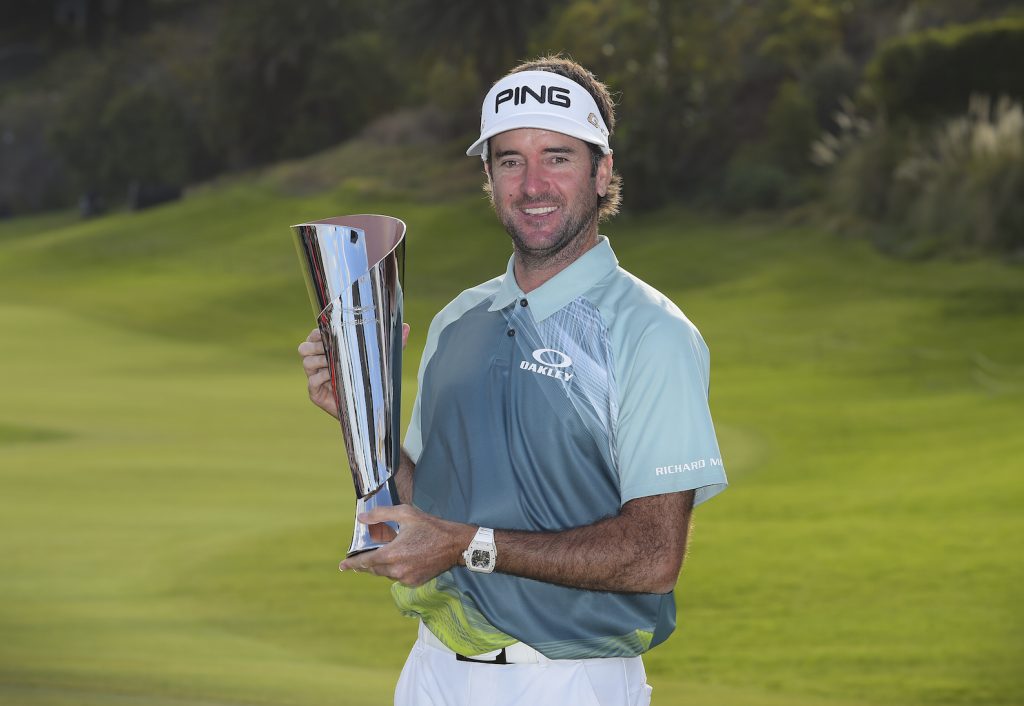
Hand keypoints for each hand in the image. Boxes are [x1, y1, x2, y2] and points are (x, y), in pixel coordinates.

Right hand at [298, 324, 409, 418]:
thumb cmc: (373, 379)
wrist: (370, 408)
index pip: (315, 335)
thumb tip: (407, 327)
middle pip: (304, 347)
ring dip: (318, 360)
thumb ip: (396, 343)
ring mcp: (316, 378)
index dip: (318, 332)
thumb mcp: (385, 359)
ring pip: (306, 362)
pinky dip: (321, 377)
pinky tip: (333, 376)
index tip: (329, 332)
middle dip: (315, 345)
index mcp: (331, 350)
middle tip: (329, 347)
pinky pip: (312, 381)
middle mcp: (320, 362)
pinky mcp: (316, 393)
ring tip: (333, 362)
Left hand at [339, 504, 473, 586]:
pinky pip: (398, 577)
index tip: (342, 566)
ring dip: (382, 566)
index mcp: (392, 554)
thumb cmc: (431, 527)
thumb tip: (361, 518)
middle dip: (366, 564)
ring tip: (385, 554)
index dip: (352, 564)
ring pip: (385, 574)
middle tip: (360, 559)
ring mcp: (406, 578)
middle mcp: (397, 570)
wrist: (455, 544)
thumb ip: (381, 515)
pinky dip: (395, 570)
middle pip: (373, 569)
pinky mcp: (415, 582)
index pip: (365, 561)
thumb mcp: (405, 514)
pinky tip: (401, 559)